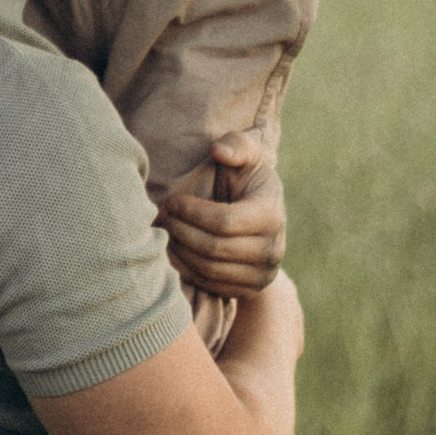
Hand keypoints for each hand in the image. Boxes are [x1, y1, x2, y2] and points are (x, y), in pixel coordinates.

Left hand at [154, 133, 283, 295]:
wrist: (260, 214)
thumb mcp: (246, 154)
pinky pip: (210, 285)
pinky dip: (186, 269)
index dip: (191, 212)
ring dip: (180, 250)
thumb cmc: (246, 178)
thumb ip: (235, 145)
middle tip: (162, 217)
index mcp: (272, 214)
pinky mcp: (249, 289)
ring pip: (209, 269)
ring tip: (166, 231)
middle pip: (214, 248)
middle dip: (180, 231)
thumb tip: (219, 151)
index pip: (224, 222)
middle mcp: (273, 249)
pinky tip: (174, 249)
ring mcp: (263, 273)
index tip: (171, 201)